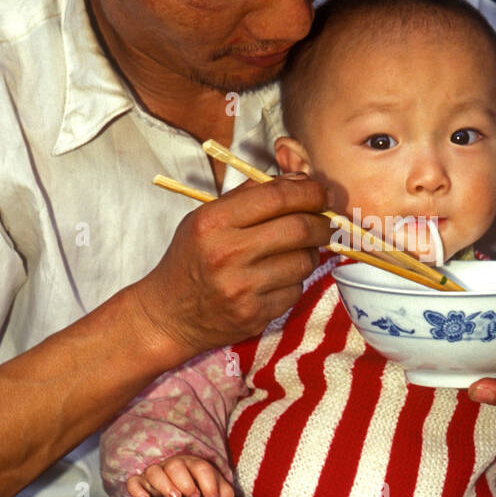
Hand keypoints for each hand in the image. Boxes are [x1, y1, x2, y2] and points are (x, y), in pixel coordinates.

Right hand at [127, 455, 234, 496]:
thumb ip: (224, 495)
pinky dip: (137, 489)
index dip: (208, 483)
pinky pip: (134, 482)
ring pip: (154, 471)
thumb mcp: (217, 493)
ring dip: (164, 484)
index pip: (201, 468)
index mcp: (194, 466)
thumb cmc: (201, 494)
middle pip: (176, 466)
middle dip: (186, 482)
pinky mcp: (140, 484)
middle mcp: (173, 467)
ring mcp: (156, 474)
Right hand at [129, 174, 331, 366]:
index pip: (276, 197)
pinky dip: (295, 281)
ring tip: (295, 251)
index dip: (309, 192)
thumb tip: (301, 180)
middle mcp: (227, 254)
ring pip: (304, 261)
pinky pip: (296, 290)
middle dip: (322, 223)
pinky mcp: (255, 315)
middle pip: (299, 228)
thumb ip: (251, 195)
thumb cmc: (192, 260)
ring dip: (310, 253)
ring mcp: (242, 288)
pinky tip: (276, 279)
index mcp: (213, 222)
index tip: (322, 194)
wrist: (169, 316)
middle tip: (326, 222)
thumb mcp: (207, 218)